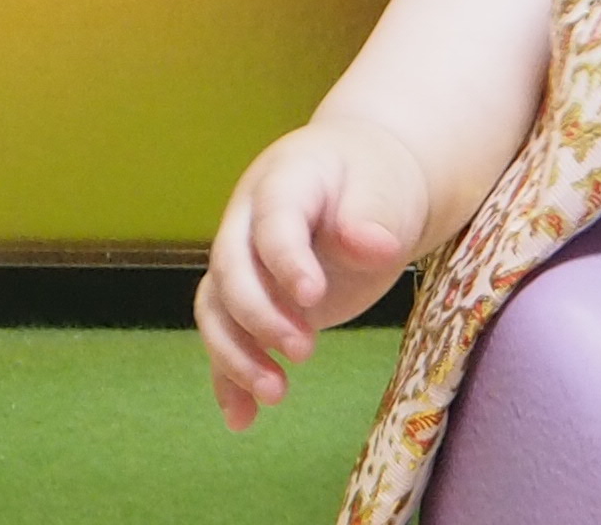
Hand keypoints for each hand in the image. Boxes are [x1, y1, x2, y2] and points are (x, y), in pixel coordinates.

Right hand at [198, 115, 432, 428]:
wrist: (364, 184)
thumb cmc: (374, 183)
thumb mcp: (383, 191)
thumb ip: (373, 218)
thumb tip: (375, 246)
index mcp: (282, 182)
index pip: (272, 220)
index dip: (285, 258)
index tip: (313, 296)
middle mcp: (247, 221)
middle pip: (231, 268)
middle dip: (259, 315)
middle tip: (304, 350)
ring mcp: (244, 262)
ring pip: (217, 307)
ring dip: (236, 353)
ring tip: (275, 394)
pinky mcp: (252, 301)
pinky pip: (226, 338)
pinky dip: (227, 378)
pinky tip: (242, 419)